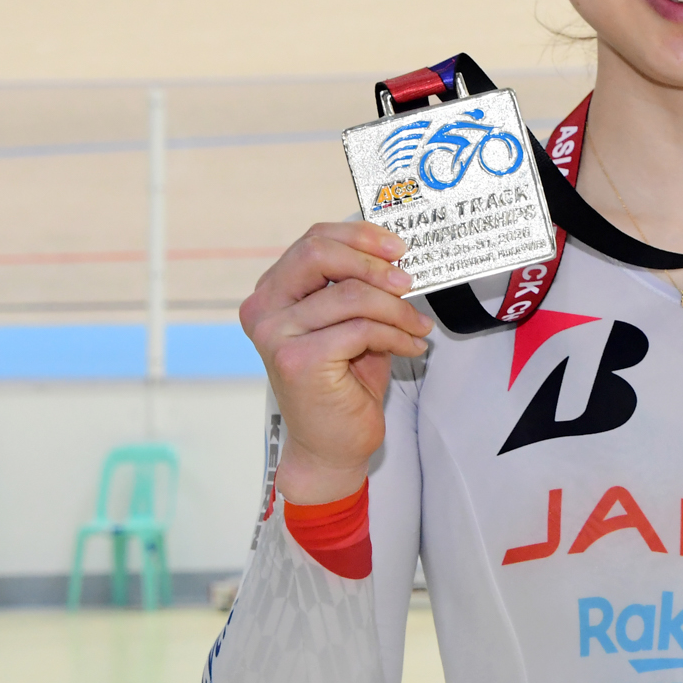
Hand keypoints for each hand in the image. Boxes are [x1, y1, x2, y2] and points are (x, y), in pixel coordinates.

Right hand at [239, 222, 433, 503]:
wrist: (331, 446)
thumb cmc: (343, 383)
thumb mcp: (351, 322)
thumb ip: (358, 286)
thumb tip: (395, 255)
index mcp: (273, 292)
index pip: (313, 240)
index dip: (359, 236)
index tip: (397, 248)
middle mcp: (265, 309)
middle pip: (319, 253)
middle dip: (373, 262)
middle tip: (407, 280)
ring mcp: (276, 335)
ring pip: (351, 294)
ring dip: (397, 309)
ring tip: (418, 327)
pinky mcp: (298, 360)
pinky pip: (361, 328)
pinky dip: (396, 335)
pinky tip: (411, 347)